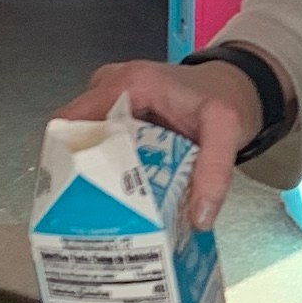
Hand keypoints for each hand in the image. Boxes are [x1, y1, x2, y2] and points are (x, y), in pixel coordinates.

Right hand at [55, 55, 261, 228]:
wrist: (235, 87)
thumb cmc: (225, 100)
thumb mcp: (227, 130)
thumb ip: (215, 171)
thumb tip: (199, 219)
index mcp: (126, 83)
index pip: (72, 120)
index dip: (66, 159)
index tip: (73, 198)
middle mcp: (110, 88)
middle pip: (75, 135)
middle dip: (79, 175)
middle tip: (88, 215)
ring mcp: (111, 102)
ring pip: (86, 143)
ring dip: (92, 175)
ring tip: (100, 213)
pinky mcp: (118, 117)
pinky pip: (101, 144)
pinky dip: (107, 169)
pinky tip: (116, 199)